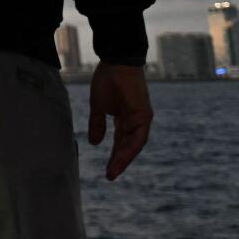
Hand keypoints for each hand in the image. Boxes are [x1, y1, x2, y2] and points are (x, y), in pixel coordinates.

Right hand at [88, 62, 151, 180]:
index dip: (115, 157)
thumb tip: (94, 142)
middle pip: (129, 146)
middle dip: (119, 161)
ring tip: (114, 170)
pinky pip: (138, 135)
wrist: (116, 63)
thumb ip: (97, 125)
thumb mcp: (99, 106)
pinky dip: (130, 146)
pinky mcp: (144, 114)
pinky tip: (121, 154)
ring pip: (134, 143)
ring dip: (124, 157)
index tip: (108, 171)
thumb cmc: (108, 81)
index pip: (121, 142)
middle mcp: (136, 122)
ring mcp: (141, 118)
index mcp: (126, 120)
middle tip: (110, 176)